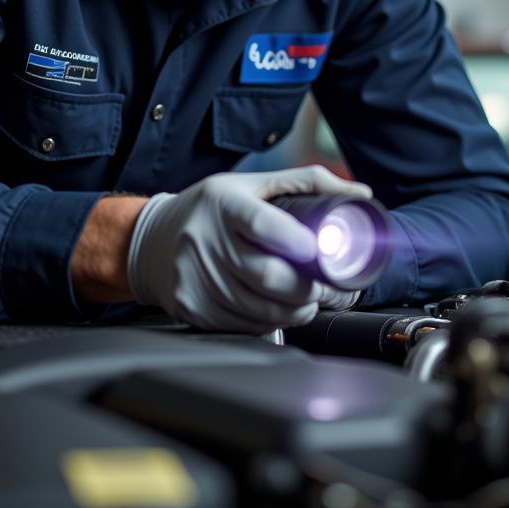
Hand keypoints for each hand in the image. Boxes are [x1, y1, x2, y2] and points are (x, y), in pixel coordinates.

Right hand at [127, 166, 371, 333]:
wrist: (149, 241)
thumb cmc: (209, 209)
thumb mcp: (251, 184)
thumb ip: (306, 183)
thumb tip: (358, 193)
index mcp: (223, 204)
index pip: (262, 225)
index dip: (296, 242)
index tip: (321, 252)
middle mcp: (205, 240)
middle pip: (268, 276)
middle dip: (309, 288)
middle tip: (332, 287)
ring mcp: (196, 278)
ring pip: (261, 308)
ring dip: (297, 309)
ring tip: (312, 299)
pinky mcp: (192, 307)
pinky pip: (244, 324)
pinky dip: (272, 321)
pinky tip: (280, 308)